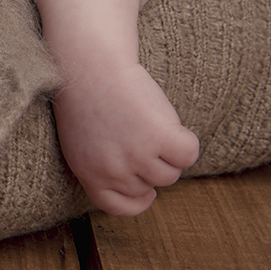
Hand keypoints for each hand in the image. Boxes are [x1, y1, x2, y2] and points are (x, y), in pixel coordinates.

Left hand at [53, 64, 200, 215]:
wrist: (90, 63)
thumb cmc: (86, 95)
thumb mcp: (82, 140)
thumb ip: (103, 166)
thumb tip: (139, 187)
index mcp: (89, 173)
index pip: (119, 206)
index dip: (138, 200)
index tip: (148, 192)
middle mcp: (113, 170)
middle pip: (152, 184)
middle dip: (151, 162)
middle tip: (138, 131)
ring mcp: (138, 156)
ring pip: (171, 171)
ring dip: (167, 149)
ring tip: (146, 120)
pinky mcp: (161, 137)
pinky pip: (188, 153)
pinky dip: (184, 138)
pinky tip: (166, 120)